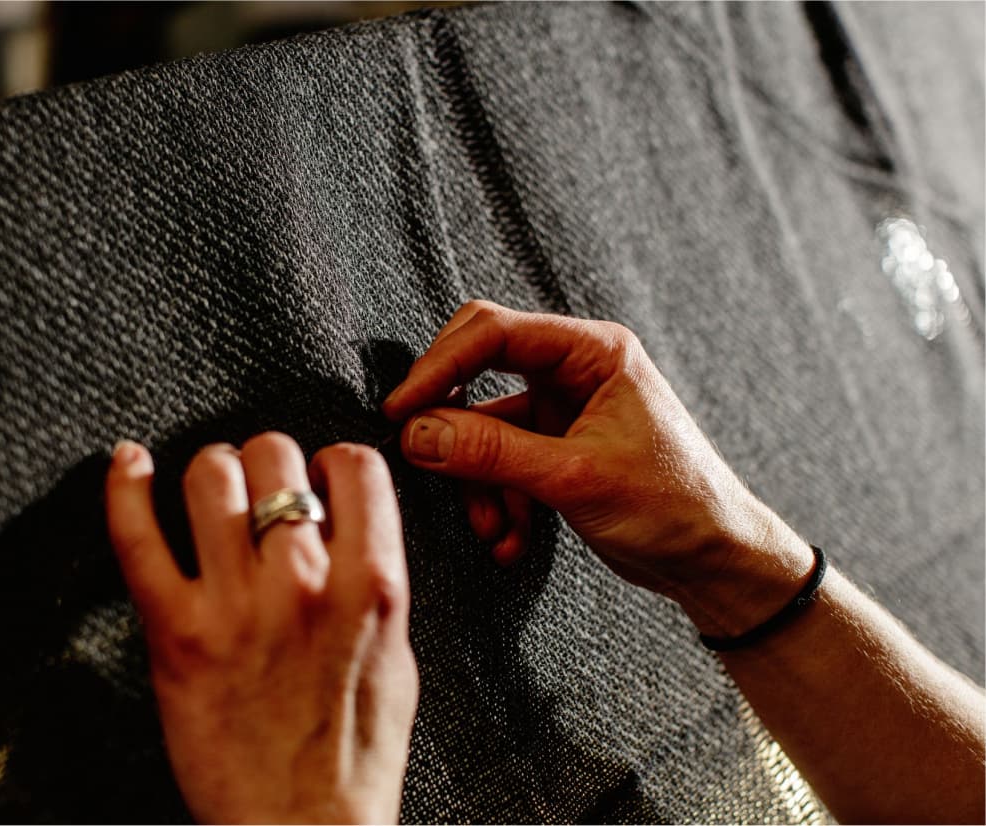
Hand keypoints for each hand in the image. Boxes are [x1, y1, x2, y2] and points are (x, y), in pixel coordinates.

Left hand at [105, 434, 417, 823]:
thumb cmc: (353, 757)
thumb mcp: (397, 657)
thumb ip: (375, 580)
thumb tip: (346, 523)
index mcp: (372, 587)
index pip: (356, 467)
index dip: (334, 461)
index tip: (320, 476)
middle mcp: (304, 585)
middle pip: (275, 454)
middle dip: (269, 462)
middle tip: (263, 490)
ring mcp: (236, 605)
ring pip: (211, 476)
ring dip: (212, 473)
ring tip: (213, 494)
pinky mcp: (176, 633)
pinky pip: (138, 536)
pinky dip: (124, 488)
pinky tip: (128, 463)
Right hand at [383, 301, 813, 635]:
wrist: (714, 560)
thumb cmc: (675, 505)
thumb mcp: (575, 477)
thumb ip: (491, 453)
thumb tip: (418, 433)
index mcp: (593, 351)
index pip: (494, 333)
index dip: (439, 367)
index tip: (402, 409)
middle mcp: (575, 370)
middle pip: (479, 372)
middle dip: (455, 428)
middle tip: (424, 459)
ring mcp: (564, 409)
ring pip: (485, 427)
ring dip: (479, 482)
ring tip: (493, 528)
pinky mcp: (556, 448)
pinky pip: (501, 461)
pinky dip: (498, 500)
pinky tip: (511, 538)